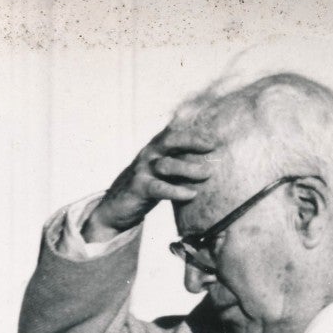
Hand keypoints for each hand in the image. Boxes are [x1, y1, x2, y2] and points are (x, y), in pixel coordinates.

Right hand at [84, 126, 216, 241]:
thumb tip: (211, 158)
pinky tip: (191, 194)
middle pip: (172, 139)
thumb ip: (181, 159)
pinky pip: (160, 188)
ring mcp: (143, 169)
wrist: (116, 207)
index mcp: (157, 145)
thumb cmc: (147, 187)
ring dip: (189, 168)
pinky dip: (177, 191)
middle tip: (212, 147)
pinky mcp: (139, 188)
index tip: (216, 129)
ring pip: (168, 164)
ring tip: (207, 174)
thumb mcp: (163, 169)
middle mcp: (150, 152)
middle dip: (194, 141)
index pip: (176, 129)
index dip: (194, 126)